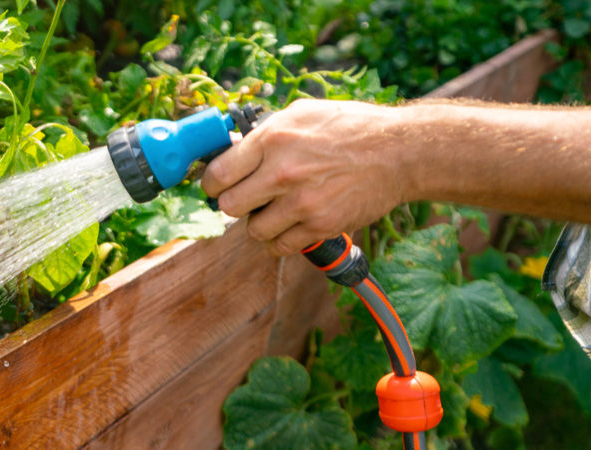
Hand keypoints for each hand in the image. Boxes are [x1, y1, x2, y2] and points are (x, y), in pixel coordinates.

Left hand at [201, 100, 414, 255]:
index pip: (217, 175)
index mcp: (272, 140)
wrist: (398, 152)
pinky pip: (280, 246)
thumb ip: (264, 133)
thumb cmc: (349, 127)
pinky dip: (280, 239)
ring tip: (274, 209)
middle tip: (246, 198)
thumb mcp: (300, 114)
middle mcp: (282, 172)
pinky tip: (290, 224)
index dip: (211, 184)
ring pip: (252, 230)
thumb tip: (231, 147)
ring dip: (258, 223)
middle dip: (233, 203)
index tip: (216, 186)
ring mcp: (301, 203)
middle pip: (228, 206)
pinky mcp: (320, 226)